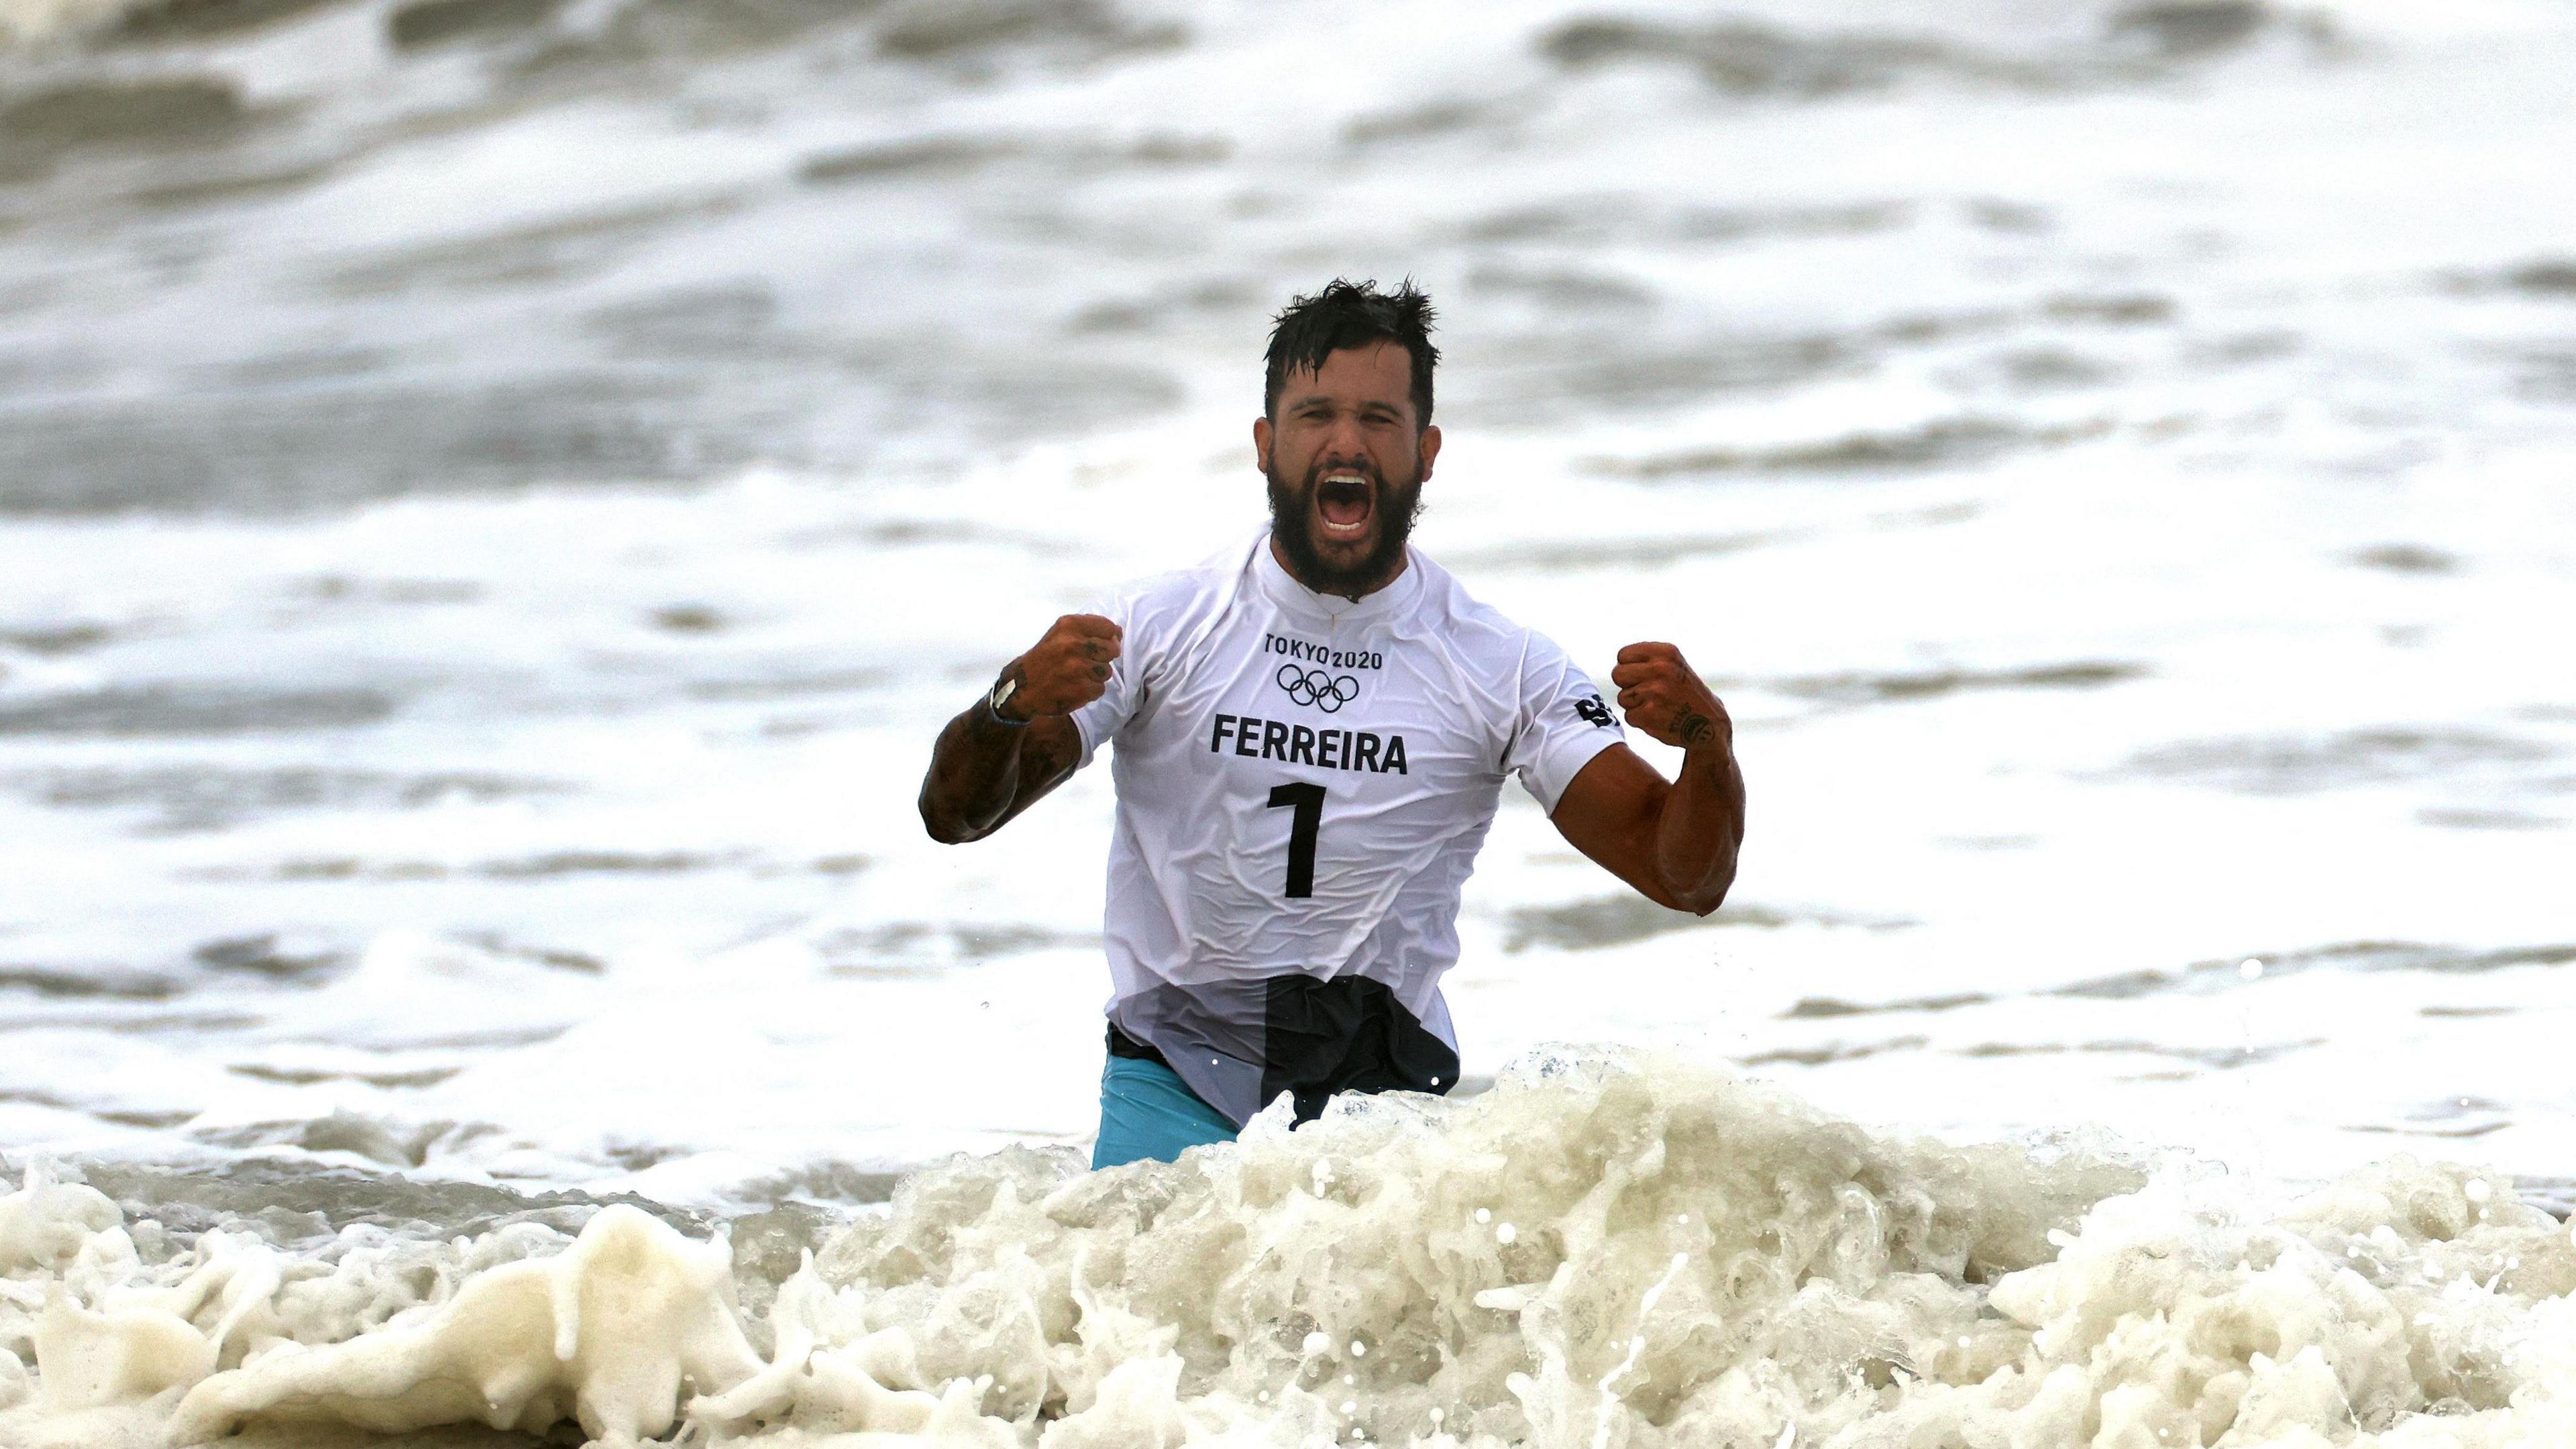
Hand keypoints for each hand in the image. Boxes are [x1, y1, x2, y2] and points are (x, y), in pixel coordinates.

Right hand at [996, 614, 1122, 718]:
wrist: (1022, 686)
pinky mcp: (1080, 689)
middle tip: (1085, 662)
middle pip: (1112, 650)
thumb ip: (1089, 629)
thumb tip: (1118, 632)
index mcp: (1069, 625)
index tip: (1101, 643)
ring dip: (1095, 676)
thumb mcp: (1060, 633)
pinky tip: (1074, 687)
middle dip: (1103, 657)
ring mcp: (1077, 668)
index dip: (1110, 637)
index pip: (1109, 628)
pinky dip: (1090, 691)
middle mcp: (1073, 644)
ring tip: (1076, 676)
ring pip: (1107, 671)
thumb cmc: (1046, 657)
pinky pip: (1100, 689)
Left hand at [1610, 642, 1729, 750]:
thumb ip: (1647, 659)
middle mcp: (1660, 669)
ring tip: (1657, 705)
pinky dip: (1641, 720)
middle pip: (1617, 674)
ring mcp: (1655, 691)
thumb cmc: (1685, 692)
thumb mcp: (1674, 664)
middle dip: (1628, 685)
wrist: (1708, 723)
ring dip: (1636, 704)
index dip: (1630, 667)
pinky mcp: (1649, 714)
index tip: (1644, 676)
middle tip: (1646, 691)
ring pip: (1623, 697)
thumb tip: (1619, 661)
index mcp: (1666, 652)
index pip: (1623, 655)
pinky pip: (1629, 716)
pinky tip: (1658, 717)